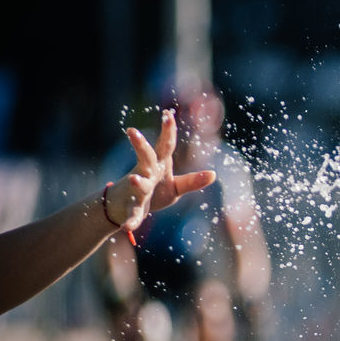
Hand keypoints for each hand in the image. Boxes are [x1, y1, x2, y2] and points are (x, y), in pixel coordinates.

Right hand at [105, 109, 216, 231]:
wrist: (126, 207)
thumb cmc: (155, 191)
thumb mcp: (175, 187)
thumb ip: (192, 181)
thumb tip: (213, 174)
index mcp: (158, 165)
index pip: (165, 145)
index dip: (168, 130)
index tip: (168, 113)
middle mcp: (146, 173)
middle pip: (145, 157)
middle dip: (140, 145)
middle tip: (132, 131)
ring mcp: (137, 189)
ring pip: (136, 183)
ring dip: (137, 182)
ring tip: (135, 179)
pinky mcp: (131, 208)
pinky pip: (131, 214)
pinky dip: (131, 220)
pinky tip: (129, 227)